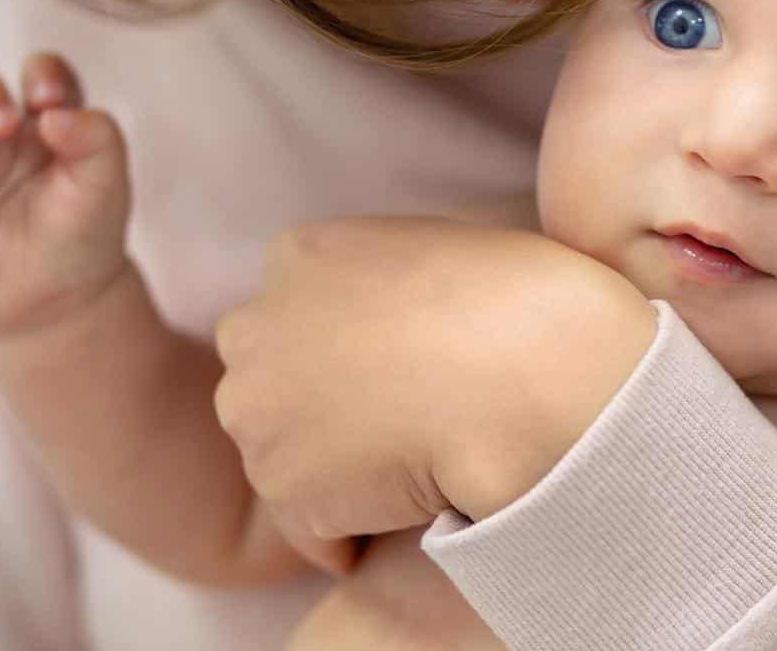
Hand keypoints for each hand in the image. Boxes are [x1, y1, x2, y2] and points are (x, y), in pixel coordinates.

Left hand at [214, 218, 656, 542]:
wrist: (520, 372)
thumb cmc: (509, 302)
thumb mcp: (431, 246)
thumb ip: (379, 279)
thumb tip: (383, 321)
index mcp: (298, 256)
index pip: (293, 312)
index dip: (346, 347)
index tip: (395, 366)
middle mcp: (256, 330)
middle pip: (269, 381)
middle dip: (315, 405)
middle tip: (396, 419)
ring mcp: (259, 411)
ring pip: (284, 453)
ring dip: (333, 468)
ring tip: (410, 466)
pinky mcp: (283, 487)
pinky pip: (310, 525)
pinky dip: (352, 530)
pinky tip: (409, 508)